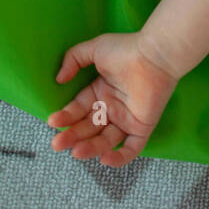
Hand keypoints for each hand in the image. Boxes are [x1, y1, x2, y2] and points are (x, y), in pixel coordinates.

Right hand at [47, 33, 179, 166]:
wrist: (155, 55)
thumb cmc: (127, 50)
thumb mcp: (95, 49)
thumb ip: (73, 59)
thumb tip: (58, 79)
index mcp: (100, 91)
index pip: (78, 109)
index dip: (65, 116)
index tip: (53, 121)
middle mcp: (112, 107)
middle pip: (88, 127)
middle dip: (72, 136)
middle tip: (57, 144)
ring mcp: (127, 119)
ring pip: (106, 140)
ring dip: (90, 148)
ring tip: (76, 152)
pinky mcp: (142, 127)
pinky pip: (131, 148)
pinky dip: (120, 158)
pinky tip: (105, 159)